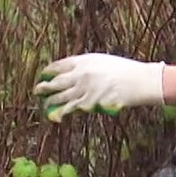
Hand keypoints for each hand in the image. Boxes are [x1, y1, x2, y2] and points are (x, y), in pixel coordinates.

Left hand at [34, 53, 164, 121]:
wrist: (139, 80)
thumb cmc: (125, 70)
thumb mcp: (103, 61)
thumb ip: (88, 66)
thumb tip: (76, 73)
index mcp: (84, 60)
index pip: (60, 64)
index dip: (50, 70)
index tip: (44, 74)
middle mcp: (81, 73)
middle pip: (57, 80)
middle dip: (45, 86)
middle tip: (37, 90)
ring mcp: (84, 88)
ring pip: (61, 95)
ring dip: (50, 100)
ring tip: (43, 103)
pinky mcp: (89, 102)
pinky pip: (72, 108)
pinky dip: (62, 112)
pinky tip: (56, 116)